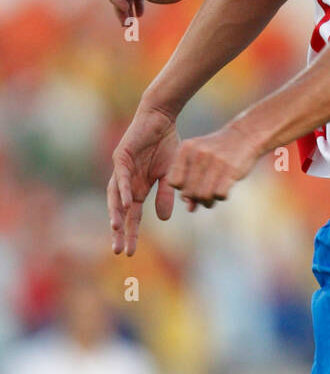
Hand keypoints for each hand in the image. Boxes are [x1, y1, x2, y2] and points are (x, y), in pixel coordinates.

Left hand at [109, 105, 180, 255]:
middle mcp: (126, 182)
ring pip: (114, 196)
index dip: (131, 233)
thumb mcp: (171, 175)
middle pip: (120, 211)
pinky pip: (121, 177)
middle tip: (118, 250)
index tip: (130, 253)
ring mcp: (121, 170)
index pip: (132, 216)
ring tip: (116, 230)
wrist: (161, 119)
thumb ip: (166, 195)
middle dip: (119, 231)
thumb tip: (164, 220)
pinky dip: (123, 191)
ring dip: (116, 213)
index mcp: (138, 188)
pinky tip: (126, 204)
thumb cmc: (166, 144)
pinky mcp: (121, 157)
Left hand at [167, 124, 258, 209]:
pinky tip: (224, 191)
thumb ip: (191, 180)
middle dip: (196, 199)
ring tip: (213, 196)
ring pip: (203, 196)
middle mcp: (198, 154)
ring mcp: (214, 161)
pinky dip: (221, 197)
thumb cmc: (218, 151)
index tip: (192, 187)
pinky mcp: (231, 169)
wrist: (245, 135)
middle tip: (204, 196)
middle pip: (188, 192)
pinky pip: (220, 194)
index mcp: (186, 148)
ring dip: (208, 201)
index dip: (182, 189)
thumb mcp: (200, 159)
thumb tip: (190, 208)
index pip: (173, 182)